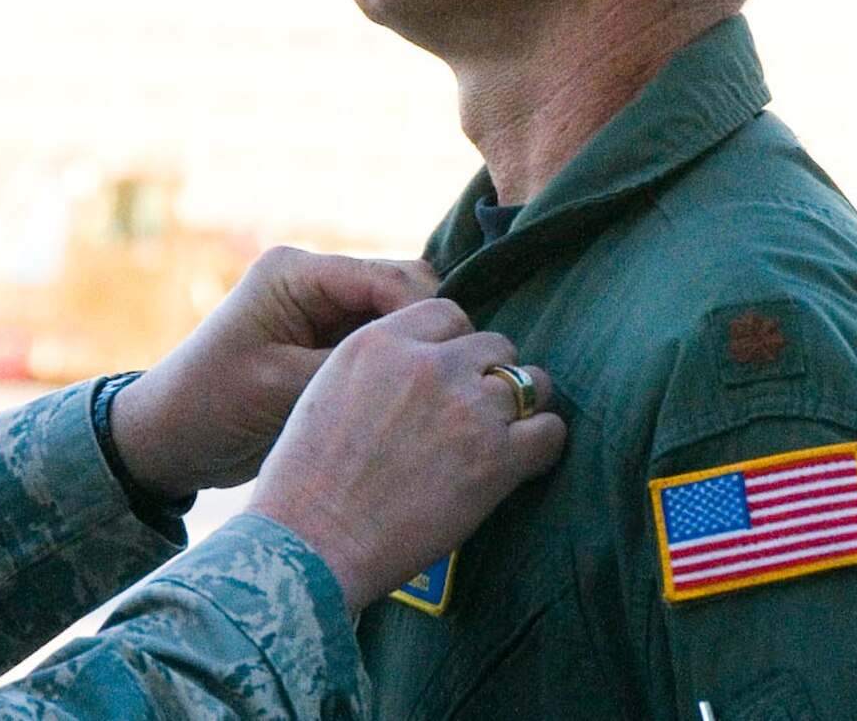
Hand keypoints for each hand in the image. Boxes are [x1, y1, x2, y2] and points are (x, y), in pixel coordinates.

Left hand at [109, 246, 436, 497]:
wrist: (168, 440)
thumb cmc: (212, 406)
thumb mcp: (282, 386)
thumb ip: (352, 368)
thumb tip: (425, 365)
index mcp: (297, 272)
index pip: (388, 277)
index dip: (427, 317)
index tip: (451, 366)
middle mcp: (315, 282)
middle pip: (403, 291)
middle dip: (428, 333)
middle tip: (448, 386)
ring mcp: (323, 313)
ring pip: (399, 320)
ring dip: (416, 353)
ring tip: (437, 398)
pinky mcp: (328, 346)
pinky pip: (383, 346)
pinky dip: (401, 370)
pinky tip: (416, 405)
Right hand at [245, 299, 566, 615]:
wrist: (312, 541)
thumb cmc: (306, 480)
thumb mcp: (327, 390)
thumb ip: (378, 368)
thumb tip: (414, 375)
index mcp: (380, 342)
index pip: (447, 314)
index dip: (455, 345)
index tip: (451, 373)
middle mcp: (428, 364)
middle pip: (493, 345)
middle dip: (489, 374)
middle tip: (477, 411)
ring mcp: (467, 408)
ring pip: (530, 383)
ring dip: (522, 406)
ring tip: (508, 434)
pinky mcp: (496, 458)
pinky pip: (549, 432)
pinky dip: (544, 444)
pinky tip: (527, 460)